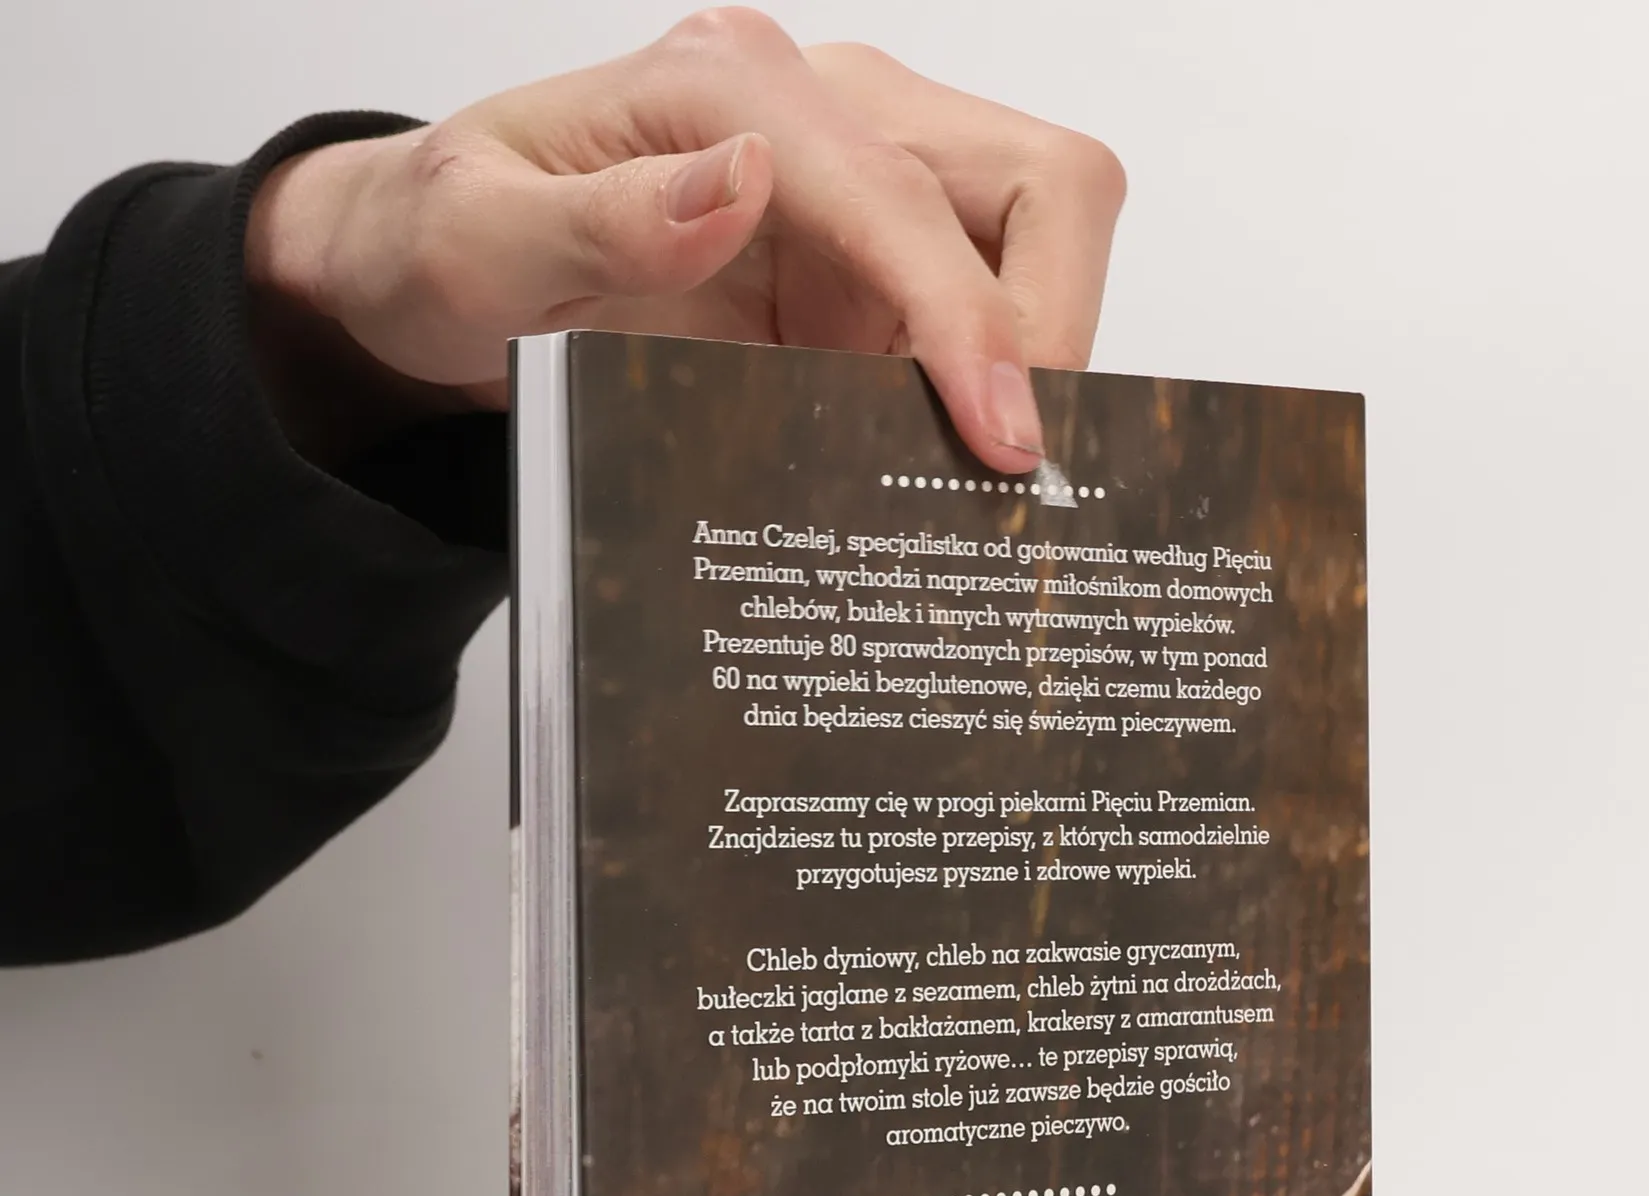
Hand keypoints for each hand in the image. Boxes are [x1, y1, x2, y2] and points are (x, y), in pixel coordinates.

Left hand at [245, 8, 1125, 471]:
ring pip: (1028, 251)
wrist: (428, 271)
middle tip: (1021, 463)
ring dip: (1034, 365)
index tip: (1003, 440)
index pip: (905, 194)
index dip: (974, 319)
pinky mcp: (863, 276)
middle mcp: (820, 123)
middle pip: (1034, 186)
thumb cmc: (441, 239)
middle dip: (1055, 322)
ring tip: (994, 490)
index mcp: (733, 89)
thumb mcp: (472, 237)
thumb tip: (735, 183)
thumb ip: (597, 217)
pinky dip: (987, 397)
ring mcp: (857, 201)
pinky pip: (972, 326)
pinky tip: (952, 477)